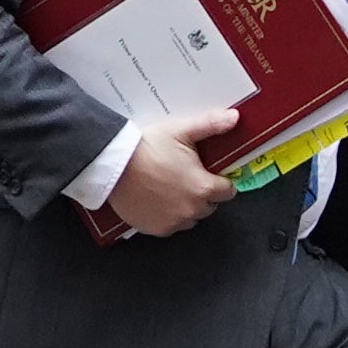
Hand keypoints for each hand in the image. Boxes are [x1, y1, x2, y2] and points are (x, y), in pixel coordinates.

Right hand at [106, 108, 238, 236]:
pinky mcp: (156, 229)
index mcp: (203, 187)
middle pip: (209, 206)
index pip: (228, 191)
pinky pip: (171, 226)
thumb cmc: (147, 148)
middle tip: (184, 176)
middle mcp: (191, 210)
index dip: (220, 180)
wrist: (113, 165)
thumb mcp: (181, 130)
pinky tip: (156, 199)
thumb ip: (211, 125)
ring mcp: (173, 222)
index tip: (209, 173)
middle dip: (202, 193)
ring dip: (186, 207)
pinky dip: (167, 216)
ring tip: (169, 188)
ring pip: (190, 218)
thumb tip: (234, 117)